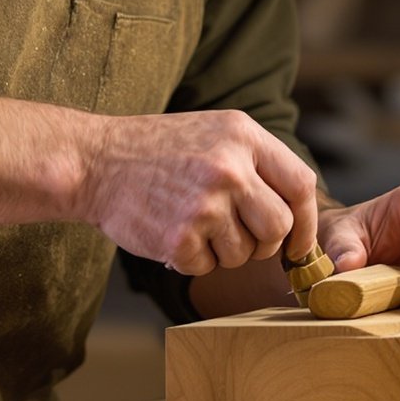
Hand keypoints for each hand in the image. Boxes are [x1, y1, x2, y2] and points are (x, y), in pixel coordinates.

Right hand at [74, 109, 318, 276]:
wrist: (93, 160)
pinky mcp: (179, 238)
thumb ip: (255, 162)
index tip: (298, 242)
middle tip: (237, 237)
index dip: (306, 220)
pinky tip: (171, 233)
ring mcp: (204, 204)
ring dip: (222, 251)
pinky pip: (207, 267)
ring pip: (244, 253)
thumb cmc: (157, 151)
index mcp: (242, 136)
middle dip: (264, 243)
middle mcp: (229, 168)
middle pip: (279, 227)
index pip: (299, 184)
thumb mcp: (213, 133)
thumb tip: (298, 213)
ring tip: (192, 223)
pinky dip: (191, 260)